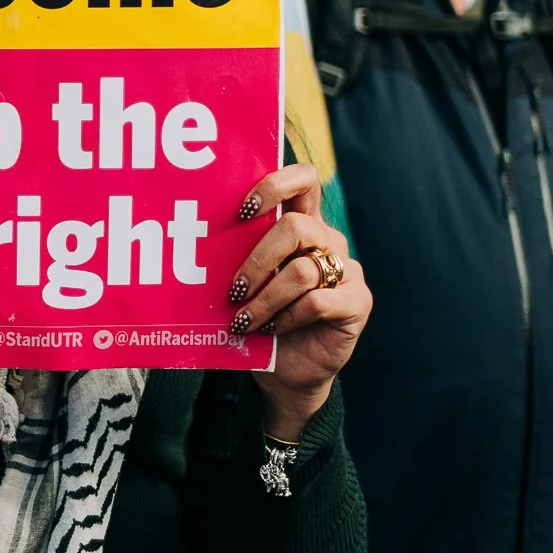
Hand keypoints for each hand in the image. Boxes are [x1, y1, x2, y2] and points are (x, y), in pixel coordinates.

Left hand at [230, 163, 370, 438]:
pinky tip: (270, 330)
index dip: (275, 184)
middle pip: (297, 226)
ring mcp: (347, 271)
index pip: (303, 180)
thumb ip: (237, 257)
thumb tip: (194, 242)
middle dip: (257, 259)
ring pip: (302, 270)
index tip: (242, 210)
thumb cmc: (260, 319)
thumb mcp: (245, 284)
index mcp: (302, 225)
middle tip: (234, 289)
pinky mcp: (357, 302)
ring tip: (243, 319)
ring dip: (264, 298)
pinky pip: (317, 301)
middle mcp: (328, 241)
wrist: (287, 372)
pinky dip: (286, 317)